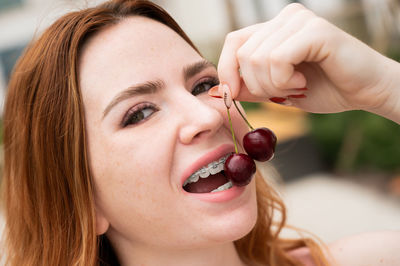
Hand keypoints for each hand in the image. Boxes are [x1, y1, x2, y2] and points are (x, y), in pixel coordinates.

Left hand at [215, 3, 399, 119]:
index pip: (233, 42)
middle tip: (282, 91)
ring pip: (257, 58)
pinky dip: (284, 80)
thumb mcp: (276, 91)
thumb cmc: (324, 88)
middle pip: (243, 53)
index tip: (234, 95)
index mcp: (274, 28)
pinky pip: (277, 59)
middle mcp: (284, 18)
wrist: (365, 92)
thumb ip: (248, 88)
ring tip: (296, 86)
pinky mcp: (314, 30)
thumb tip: (215, 92)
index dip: (228, 71)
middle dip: (256, 85)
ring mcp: (299, 20)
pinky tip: (303, 81)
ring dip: (273, 85)